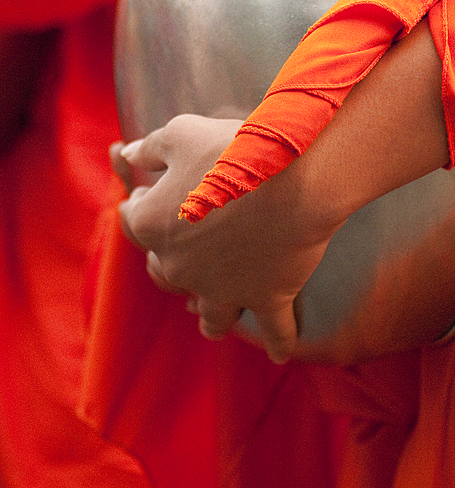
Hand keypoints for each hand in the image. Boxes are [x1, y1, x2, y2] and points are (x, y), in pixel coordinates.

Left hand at [118, 114, 339, 362]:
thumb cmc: (232, 148)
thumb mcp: (180, 132)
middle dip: (169, 262)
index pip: (132, 218)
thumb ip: (150, 148)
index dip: (140, 203)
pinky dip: (279, 343)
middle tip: (183, 248)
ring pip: (210, 315)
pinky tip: (280, 355)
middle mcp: (180, 267)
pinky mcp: (268, 298)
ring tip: (212, 319)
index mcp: (152, 224)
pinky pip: (274, 331)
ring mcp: (224, 289)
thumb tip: (129, 154)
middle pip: (165, 273)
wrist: (291, 176)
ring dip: (210, 314)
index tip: (147, 193)